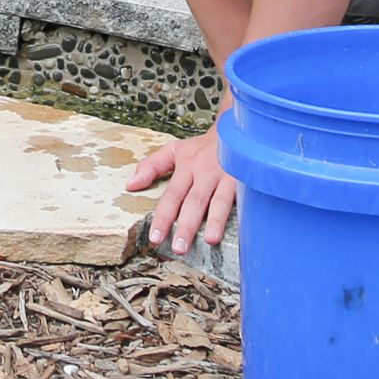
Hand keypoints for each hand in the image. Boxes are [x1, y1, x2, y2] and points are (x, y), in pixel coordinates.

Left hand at [123, 128, 238, 255]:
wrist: (234, 130)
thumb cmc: (202, 148)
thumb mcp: (174, 150)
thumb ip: (151, 166)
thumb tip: (131, 185)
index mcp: (187, 167)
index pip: (172, 195)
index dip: (163, 217)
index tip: (155, 238)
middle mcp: (206, 172)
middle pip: (194, 201)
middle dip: (187, 225)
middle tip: (179, 248)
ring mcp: (227, 175)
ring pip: (220, 200)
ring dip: (216, 220)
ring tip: (211, 240)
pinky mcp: (247, 178)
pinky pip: (244, 197)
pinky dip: (242, 211)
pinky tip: (243, 227)